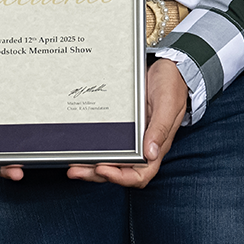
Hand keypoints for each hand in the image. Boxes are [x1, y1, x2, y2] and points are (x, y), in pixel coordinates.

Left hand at [67, 58, 186, 188]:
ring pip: (110, 160)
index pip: (140, 174)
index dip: (121, 177)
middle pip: (119, 171)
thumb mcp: (167, 104)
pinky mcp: (122, 126)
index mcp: (157, 145)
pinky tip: (78, 146)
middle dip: (97, 174)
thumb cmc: (171, 85)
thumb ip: (159, 128)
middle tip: (76, 170)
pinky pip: (107, 142)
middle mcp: (143, 145)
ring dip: (90, 166)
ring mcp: (132, 137)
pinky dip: (93, 148)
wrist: (167, 66)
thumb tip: (151, 153)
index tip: (103, 169)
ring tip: (72, 165)